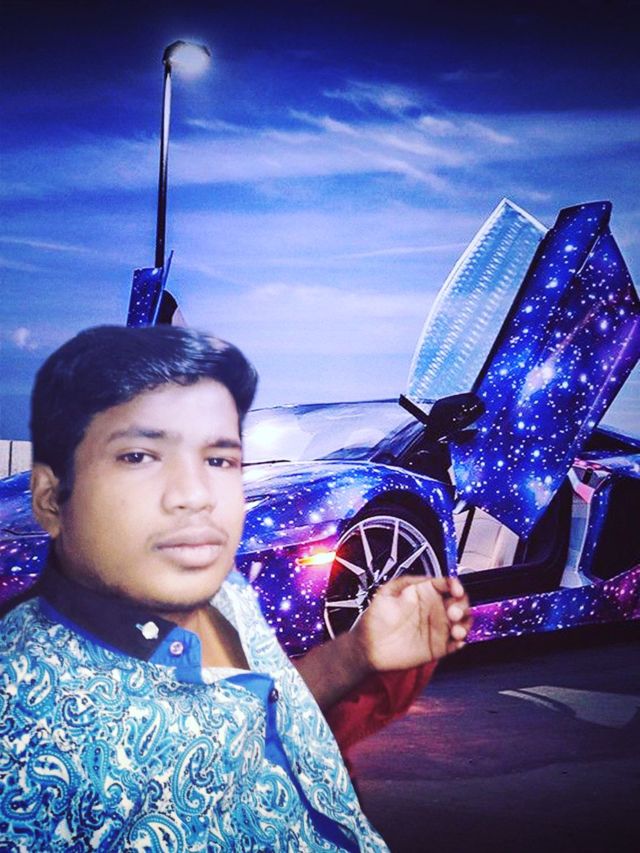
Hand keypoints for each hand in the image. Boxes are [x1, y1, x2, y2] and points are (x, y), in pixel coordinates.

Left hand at [352, 576, 471, 672]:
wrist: (369, 647)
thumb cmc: (375, 619)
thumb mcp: (386, 593)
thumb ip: (405, 583)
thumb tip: (425, 580)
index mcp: (424, 593)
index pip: (446, 584)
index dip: (454, 585)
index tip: (455, 589)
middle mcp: (434, 609)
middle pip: (459, 602)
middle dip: (462, 605)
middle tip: (453, 612)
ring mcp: (438, 628)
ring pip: (462, 622)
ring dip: (465, 624)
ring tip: (456, 630)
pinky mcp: (439, 647)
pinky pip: (456, 644)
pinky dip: (460, 642)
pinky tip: (457, 641)